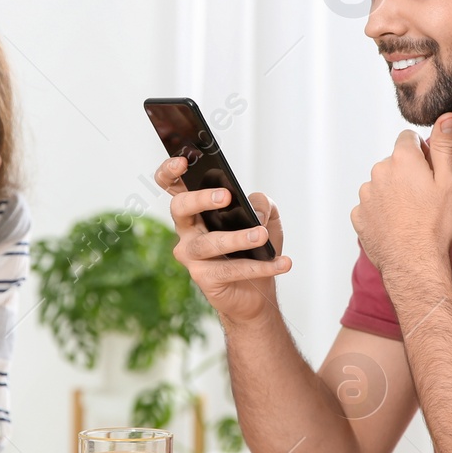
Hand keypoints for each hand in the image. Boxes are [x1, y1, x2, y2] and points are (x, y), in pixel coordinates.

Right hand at [157, 155, 291, 327]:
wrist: (257, 290)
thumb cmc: (255, 246)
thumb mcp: (267, 217)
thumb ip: (262, 204)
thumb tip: (254, 213)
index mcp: (195, 207)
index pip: (171, 184)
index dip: (169, 171)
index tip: (184, 161)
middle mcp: (186, 228)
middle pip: (180, 207)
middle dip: (200, 199)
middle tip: (226, 196)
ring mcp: (191, 255)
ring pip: (209, 242)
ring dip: (237, 238)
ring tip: (261, 235)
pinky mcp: (203, 278)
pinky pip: (230, 270)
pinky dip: (259, 267)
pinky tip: (282, 263)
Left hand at [353, 114, 451, 276]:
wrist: (414, 263)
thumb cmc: (435, 224)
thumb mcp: (448, 182)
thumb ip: (444, 146)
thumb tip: (446, 116)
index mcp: (401, 159)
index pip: (408, 138)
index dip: (422, 152)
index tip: (430, 172)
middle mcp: (378, 172)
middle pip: (393, 162)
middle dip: (406, 173)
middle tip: (423, 198)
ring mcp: (365, 195)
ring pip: (381, 185)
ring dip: (392, 193)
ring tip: (410, 215)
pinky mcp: (359, 216)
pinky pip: (370, 206)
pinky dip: (381, 212)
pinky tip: (396, 226)